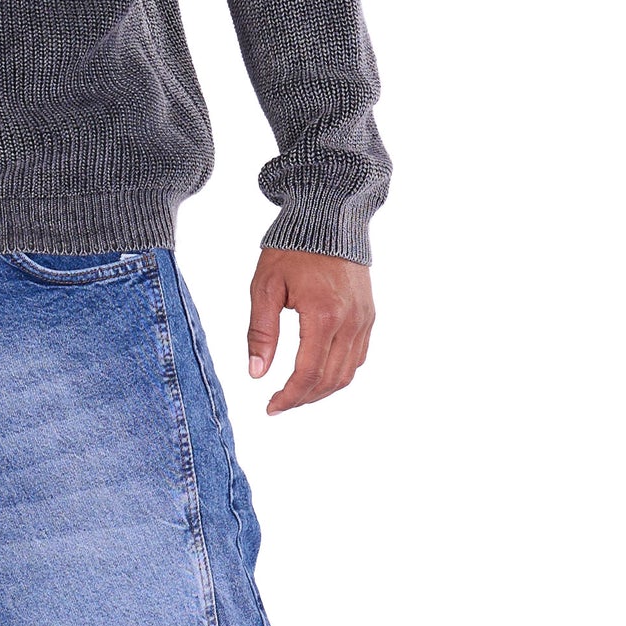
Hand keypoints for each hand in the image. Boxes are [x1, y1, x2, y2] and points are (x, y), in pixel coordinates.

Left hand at [248, 249, 373, 414]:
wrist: (328, 217)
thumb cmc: (292, 249)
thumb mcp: (265, 287)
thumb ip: (261, 332)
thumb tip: (256, 373)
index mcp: (323, 316)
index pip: (308, 374)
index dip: (289, 397)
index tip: (271, 407)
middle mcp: (350, 322)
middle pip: (330, 380)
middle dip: (303, 398)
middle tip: (279, 403)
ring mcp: (363, 320)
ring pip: (347, 373)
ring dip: (322, 390)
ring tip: (296, 392)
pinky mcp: (368, 315)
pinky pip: (358, 356)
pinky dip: (338, 372)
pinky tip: (317, 372)